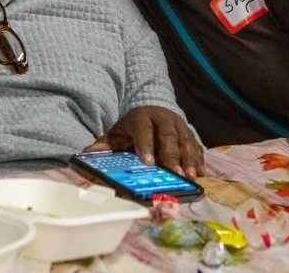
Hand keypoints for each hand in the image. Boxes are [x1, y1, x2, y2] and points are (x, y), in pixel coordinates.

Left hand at [85, 105, 204, 179]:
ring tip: (190, 176)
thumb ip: (104, 145)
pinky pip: (196, 145)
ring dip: (189, 159)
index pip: (143, 131)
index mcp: (141, 117)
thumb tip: (87, 154)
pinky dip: (199, 159)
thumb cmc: (132, 129)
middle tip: (176, 174)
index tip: (148, 163)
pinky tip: (200, 173)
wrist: (150, 113)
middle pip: (168, 137)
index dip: (146, 146)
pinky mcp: (189, 133)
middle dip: (172, 156)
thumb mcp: (117, 133)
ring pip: (185, 141)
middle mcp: (163, 119)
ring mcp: (178, 125)